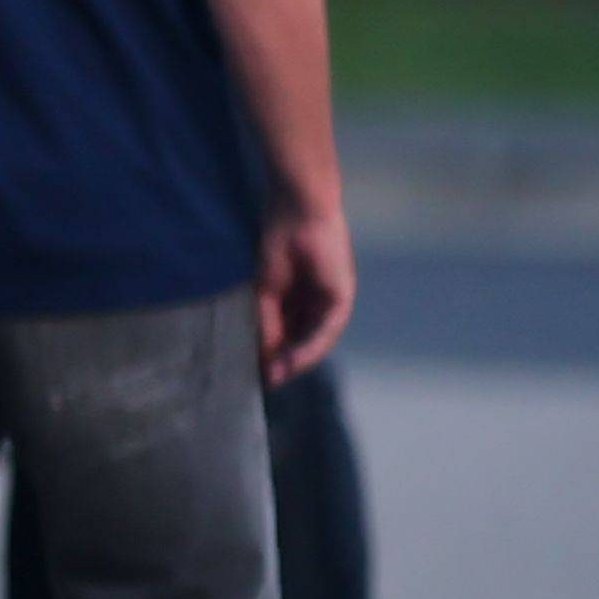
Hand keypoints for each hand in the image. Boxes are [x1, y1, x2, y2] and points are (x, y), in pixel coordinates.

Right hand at [258, 200, 354, 380]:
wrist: (298, 215)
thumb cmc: (278, 244)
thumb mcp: (266, 293)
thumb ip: (267, 325)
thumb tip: (265, 359)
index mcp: (299, 301)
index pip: (288, 336)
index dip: (273, 356)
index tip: (256, 376)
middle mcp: (318, 304)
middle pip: (303, 342)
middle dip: (286, 363)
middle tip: (267, 383)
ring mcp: (331, 302)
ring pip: (317, 340)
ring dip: (298, 360)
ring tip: (277, 377)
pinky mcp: (341, 297)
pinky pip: (327, 329)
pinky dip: (310, 346)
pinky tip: (293, 359)